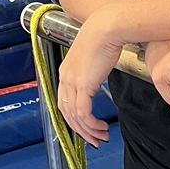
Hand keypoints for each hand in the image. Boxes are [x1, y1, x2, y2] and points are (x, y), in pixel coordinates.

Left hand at [55, 6, 133, 146]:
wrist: (106, 28)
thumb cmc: (104, 37)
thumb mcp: (94, 56)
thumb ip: (92, 69)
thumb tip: (97, 76)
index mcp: (66, 72)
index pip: (63, 102)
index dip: (73, 119)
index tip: (85, 127)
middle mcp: (65, 78)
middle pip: (67, 113)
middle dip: (81, 130)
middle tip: (94, 139)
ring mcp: (72, 82)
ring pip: (75, 117)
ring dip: (89, 130)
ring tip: (101, 136)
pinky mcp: (83, 85)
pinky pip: (84, 113)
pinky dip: (91, 124)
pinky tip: (101, 127)